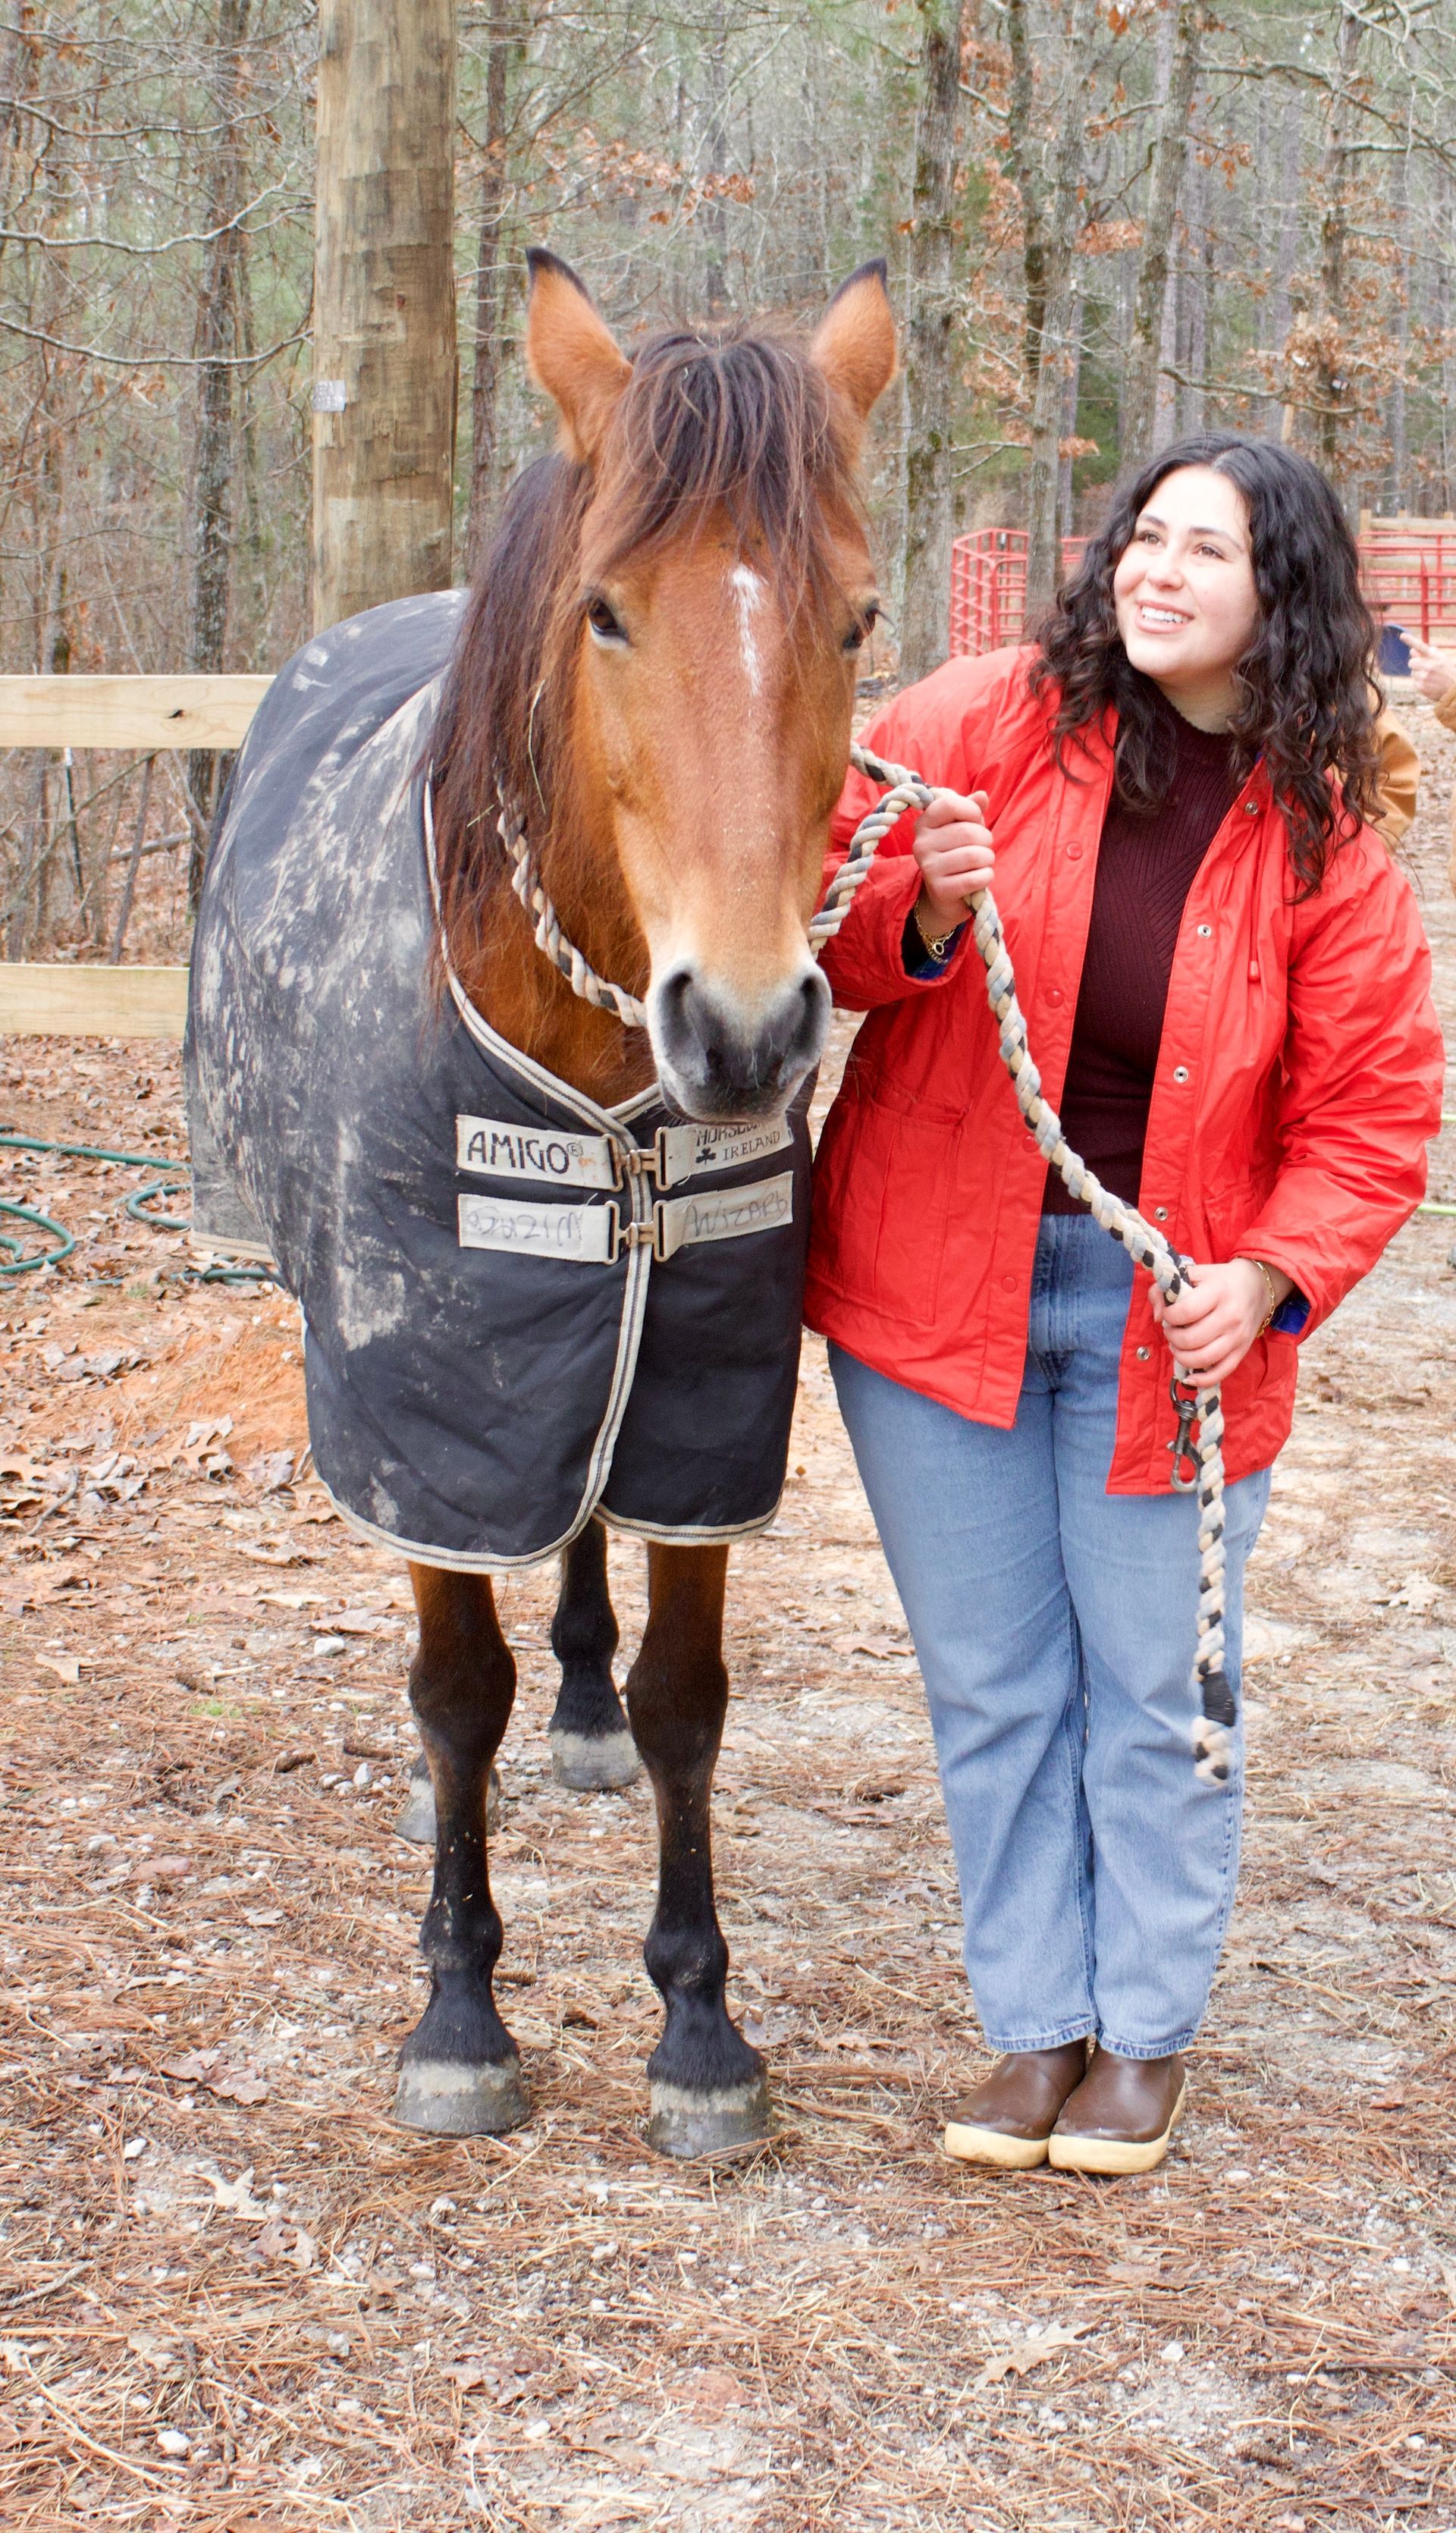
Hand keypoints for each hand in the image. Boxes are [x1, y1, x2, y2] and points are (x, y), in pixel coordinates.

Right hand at [912, 789, 994, 935]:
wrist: (945, 894)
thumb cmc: (956, 852)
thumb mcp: (963, 826)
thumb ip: (972, 809)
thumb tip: (982, 796)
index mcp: (924, 823)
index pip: (950, 804)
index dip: (972, 810)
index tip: (975, 820)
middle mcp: (921, 844)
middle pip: (968, 832)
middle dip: (986, 840)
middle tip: (983, 847)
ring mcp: (928, 868)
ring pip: (975, 856)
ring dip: (988, 859)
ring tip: (983, 862)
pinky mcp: (940, 890)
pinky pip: (975, 878)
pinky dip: (987, 877)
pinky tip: (981, 877)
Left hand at [1147, 1257, 1290, 1387]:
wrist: (1257, 1287)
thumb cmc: (1219, 1281)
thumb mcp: (1192, 1273)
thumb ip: (1163, 1289)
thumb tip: (1157, 1317)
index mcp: (1218, 1292)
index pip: (1185, 1311)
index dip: (1168, 1316)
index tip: (1168, 1314)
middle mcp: (1230, 1316)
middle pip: (1191, 1339)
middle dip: (1172, 1337)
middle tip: (1171, 1330)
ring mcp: (1237, 1337)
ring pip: (1202, 1359)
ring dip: (1181, 1356)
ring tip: (1177, 1345)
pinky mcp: (1242, 1352)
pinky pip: (1220, 1373)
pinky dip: (1201, 1380)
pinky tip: (1188, 1377)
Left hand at [1405, 634, 1455, 705]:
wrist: (1454, 690)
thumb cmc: (1447, 672)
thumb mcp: (1441, 660)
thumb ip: (1426, 655)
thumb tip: (1411, 650)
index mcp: (1435, 656)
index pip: (1421, 646)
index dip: (1410, 640)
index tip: (1402, 635)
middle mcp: (1429, 665)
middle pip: (1411, 662)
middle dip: (1416, 665)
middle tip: (1426, 669)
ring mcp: (1424, 676)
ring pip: (1413, 673)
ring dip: (1419, 675)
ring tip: (1431, 678)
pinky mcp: (1421, 686)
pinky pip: (1414, 683)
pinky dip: (1420, 684)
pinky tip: (1430, 685)